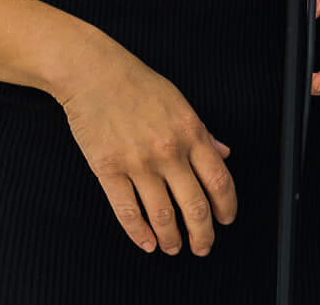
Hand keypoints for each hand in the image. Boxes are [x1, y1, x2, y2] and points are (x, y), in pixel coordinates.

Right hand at [55, 45, 235, 256]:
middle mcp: (169, 151)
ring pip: (163, 216)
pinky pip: (128, 211)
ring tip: (173, 247)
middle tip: (203, 246)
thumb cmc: (136, 83)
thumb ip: (202, 132)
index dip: (226, 207)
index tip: (225, 220)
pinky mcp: (109, 169)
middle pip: (195, 206)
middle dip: (203, 234)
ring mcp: (138, 162)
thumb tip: (224, 154)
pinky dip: (139, 233)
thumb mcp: (179, 102)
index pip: (219, 180)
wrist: (92, 72)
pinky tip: (147, 243)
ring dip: (171, 239)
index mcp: (191, 132)